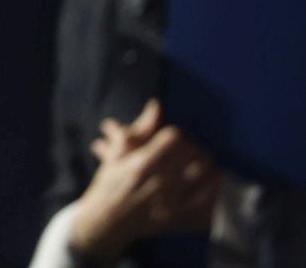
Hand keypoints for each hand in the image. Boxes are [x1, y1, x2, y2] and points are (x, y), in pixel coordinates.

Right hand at [69, 99, 219, 260]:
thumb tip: (157, 104)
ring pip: (207, 177)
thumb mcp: (119, 153)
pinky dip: (216, 195)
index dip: (178, 135)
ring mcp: (173, 203)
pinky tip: (214, 188)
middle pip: (195, 154)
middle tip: (193, 152)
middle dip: (196, 150)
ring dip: (210, 169)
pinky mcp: (181, 221)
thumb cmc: (112, 182)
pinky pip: (211, 205)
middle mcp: (160, 182)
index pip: (176, 137)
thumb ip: (141, 128)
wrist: (107, 220)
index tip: (176, 138)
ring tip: (205, 168)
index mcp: (143, 163)